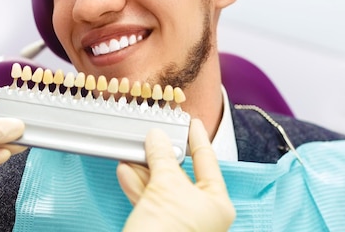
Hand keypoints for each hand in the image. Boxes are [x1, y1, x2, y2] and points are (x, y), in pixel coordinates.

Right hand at [117, 118, 234, 231]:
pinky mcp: (159, 227)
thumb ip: (162, 157)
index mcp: (217, 204)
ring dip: (145, 168)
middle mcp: (201, 213)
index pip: (207, 161)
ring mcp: (180, 222)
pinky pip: (149, 200)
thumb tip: (157, 138)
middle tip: (153, 134)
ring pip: (162, 186)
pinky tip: (126, 170)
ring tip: (133, 150)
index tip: (191, 122)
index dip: (198, 139)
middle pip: (182, 173)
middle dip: (163, 154)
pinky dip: (137, 185)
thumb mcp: (166, 186)